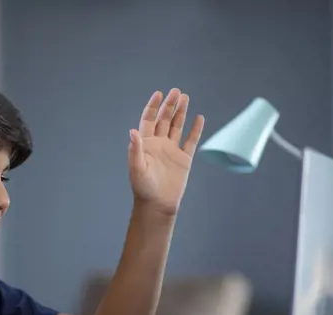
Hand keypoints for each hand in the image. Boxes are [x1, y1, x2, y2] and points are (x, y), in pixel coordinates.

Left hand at [128, 89, 204, 216]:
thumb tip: (132, 131)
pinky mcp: (184, 159)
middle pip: (164, 119)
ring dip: (181, 112)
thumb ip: (135, 149)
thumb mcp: (137, 168)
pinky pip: (191, 141)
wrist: (158, 204)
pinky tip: (199, 118)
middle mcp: (159, 144)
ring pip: (177, 126)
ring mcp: (172, 150)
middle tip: (177, 91)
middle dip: (170, 105)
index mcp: (146, 143)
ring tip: (186, 97)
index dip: (153, 106)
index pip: (149, 119)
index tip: (159, 94)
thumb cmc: (143, 188)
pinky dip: (195, 129)